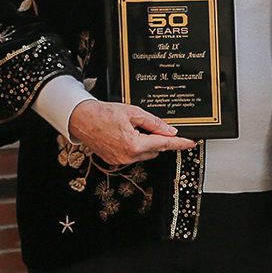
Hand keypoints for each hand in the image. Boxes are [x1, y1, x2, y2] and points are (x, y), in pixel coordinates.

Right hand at [66, 99, 195, 164]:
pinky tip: (125, 135)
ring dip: (145, 143)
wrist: (81, 119)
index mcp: (134, 144)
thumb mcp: (133, 112)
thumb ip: (154, 122)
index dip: (180, 143)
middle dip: (157, 138)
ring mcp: (120, 160)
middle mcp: (128, 156)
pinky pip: (132, 155)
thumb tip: (169, 130)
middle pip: (155, 149)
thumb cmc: (103, 113)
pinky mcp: (114, 161)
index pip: (164, 143)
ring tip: (131, 128)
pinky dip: (135, 146)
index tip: (190, 143)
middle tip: (148, 125)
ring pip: (145, 153)